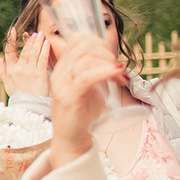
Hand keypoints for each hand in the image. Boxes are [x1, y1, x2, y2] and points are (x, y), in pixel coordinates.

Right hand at [0, 28, 50, 97]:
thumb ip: (3, 71)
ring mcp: (30, 71)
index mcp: (10, 70)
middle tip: (35, 33)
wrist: (29, 107)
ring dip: (37, 42)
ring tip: (41, 34)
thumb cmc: (19, 96)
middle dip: (30, 40)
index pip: (9, 52)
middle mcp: (19, 69)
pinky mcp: (40, 74)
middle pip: (24, 50)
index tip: (13, 30)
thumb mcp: (7, 84)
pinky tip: (47, 43)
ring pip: (33, 53)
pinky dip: (44, 50)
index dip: (11, 40)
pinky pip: (42, 59)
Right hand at [46, 32, 124, 165]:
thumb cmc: (82, 114)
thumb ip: (96, 73)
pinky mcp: (69, 96)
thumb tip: (115, 61)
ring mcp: (62, 84)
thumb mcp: (89, 88)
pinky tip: (117, 74)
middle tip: (118, 69)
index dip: (98, 42)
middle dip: (106, 53)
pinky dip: (105, 72)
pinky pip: (86, 76)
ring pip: (86, 59)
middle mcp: (59, 73)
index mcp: (62, 68)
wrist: (70, 139)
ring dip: (109, 64)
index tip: (112, 57)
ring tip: (120, 77)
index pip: (78, 40)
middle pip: (83, 46)